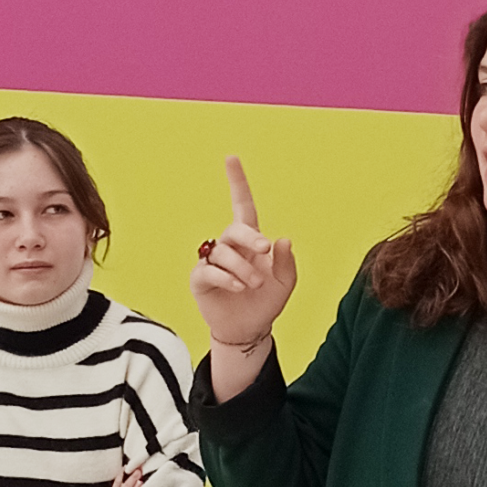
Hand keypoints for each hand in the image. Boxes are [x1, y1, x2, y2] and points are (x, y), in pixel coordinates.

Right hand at [190, 156, 296, 400]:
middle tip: (264, 251)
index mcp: (251, 241)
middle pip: (235, 230)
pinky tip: (239, 287)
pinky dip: (227, 278)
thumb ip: (286, 262)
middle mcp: (230, 247)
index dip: (237, 183)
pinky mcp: (200, 279)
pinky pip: (209, 271)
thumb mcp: (285, 282)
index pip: (243, 206)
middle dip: (251, 238)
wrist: (250, 328)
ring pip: (223, 252)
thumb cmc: (267, 301)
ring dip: (242, 268)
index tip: (231, 158)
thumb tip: (282, 239)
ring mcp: (213, 262)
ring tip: (253, 284)